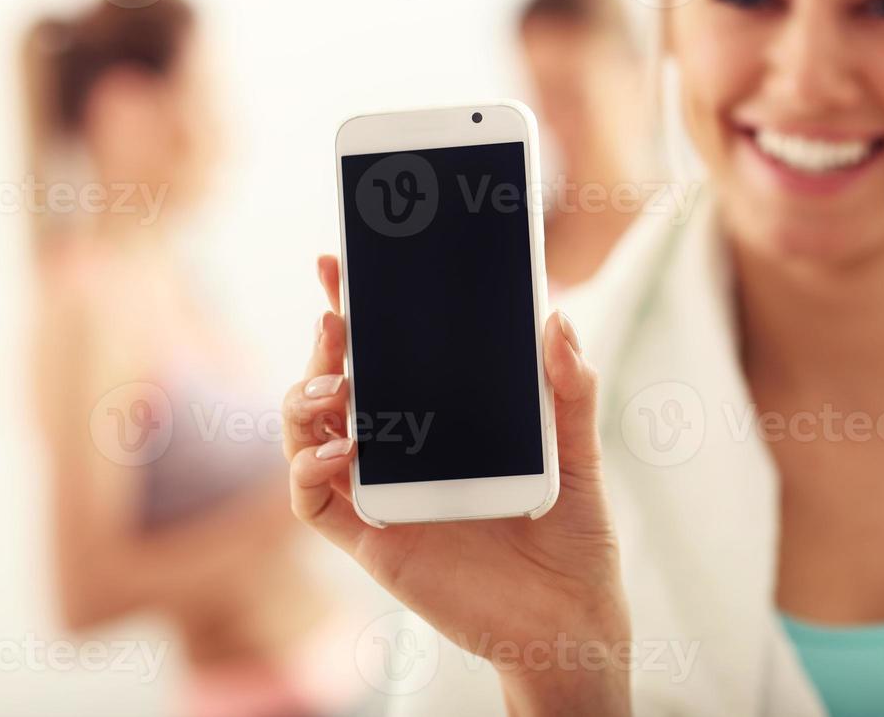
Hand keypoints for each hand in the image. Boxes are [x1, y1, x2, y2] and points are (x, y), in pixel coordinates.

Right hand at [283, 256, 629, 715]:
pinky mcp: (372, 538)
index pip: (390, 352)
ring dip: (305, 399)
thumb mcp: (578, 451)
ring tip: (336, 385)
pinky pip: (314, 502)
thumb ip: (569, 388)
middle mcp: (405, 448)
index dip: (357, 307)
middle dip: (325, 342)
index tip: (342, 263)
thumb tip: (556, 317)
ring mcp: (382, 491)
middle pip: (339, 382)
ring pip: (308, 434)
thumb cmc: (574, 533)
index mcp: (446, 418)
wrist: (570, 618)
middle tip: (336, 316)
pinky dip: (308, 471)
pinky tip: (336, 452)